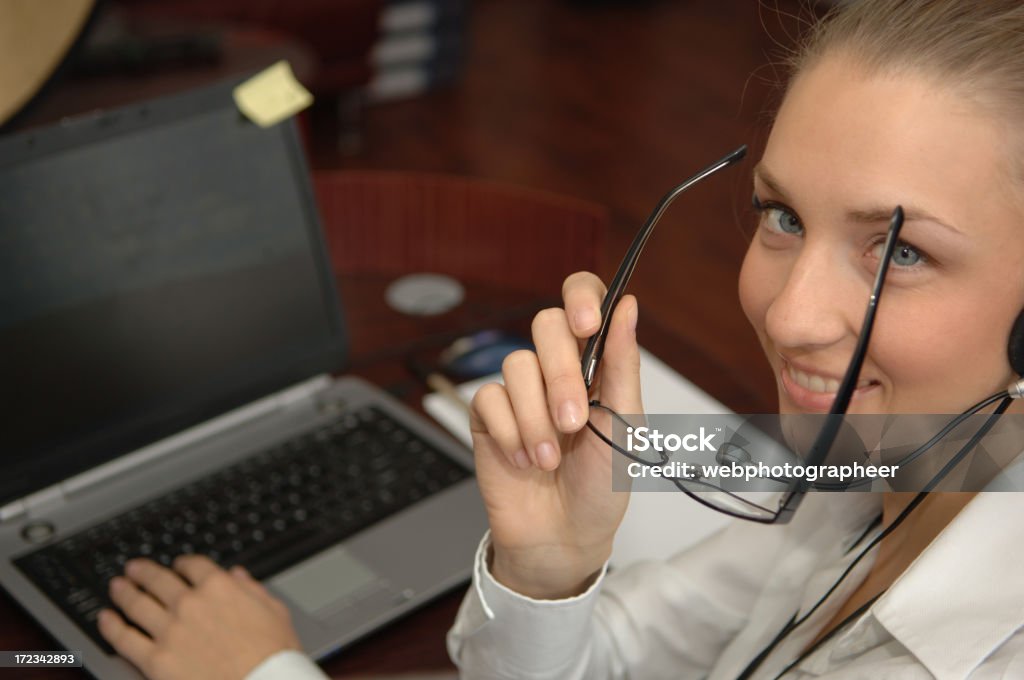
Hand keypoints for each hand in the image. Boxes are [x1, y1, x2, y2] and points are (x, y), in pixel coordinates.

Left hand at [98, 556, 300, 679]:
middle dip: (144, 572)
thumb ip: (252, 589)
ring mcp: (170, 632)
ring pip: (137, 604)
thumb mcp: (274, 611)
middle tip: (134, 568)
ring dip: (124, 592)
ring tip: (117, 586)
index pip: (193, 565)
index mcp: (220, 587)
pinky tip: (105, 618)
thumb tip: (238, 576)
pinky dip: (111, 626)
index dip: (183, 563)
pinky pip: (125, 639)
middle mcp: (190, 604)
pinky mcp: (155, 661)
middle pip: (159, 580)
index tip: (178, 565)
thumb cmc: (274, 654)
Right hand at [470, 271, 642, 598]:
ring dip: (537, 418)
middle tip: (575, 422)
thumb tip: (629, 306)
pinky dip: (511, 434)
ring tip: (550, 459)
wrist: (565, 538)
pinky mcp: (490, 415)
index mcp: (597, 363)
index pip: (584, 299)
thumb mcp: (626, 426)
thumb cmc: (603, 486)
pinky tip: (525, 460)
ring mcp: (522, 391)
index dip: (581, 297)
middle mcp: (557, 369)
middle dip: (562, 375)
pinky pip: (490, 398)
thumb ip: (623, 364)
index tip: (588, 324)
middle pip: (546, 325)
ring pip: (517, 365)